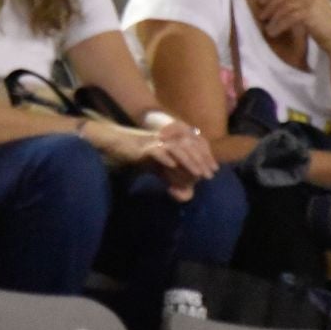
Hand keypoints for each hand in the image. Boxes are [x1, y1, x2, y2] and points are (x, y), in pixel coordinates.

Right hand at [84, 121, 216, 198]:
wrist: (117, 146)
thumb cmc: (138, 156)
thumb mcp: (159, 167)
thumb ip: (171, 175)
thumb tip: (185, 190)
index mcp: (171, 140)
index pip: (192, 146)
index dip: (205, 157)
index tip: (213, 170)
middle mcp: (166, 139)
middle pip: (189, 147)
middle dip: (201, 161)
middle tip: (209, 175)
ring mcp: (156, 142)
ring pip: (176, 149)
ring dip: (188, 161)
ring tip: (197, 173)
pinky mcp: (144, 147)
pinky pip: (157, 151)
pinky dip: (165, 158)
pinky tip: (173, 165)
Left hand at [254, 0, 330, 49]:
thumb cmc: (324, 27)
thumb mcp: (312, 9)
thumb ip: (299, 3)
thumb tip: (275, 4)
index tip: (262, 0)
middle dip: (270, 4)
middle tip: (262, 15)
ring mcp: (312, 2)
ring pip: (285, 6)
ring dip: (273, 17)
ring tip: (267, 27)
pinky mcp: (310, 14)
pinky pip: (289, 17)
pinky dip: (278, 25)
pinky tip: (273, 32)